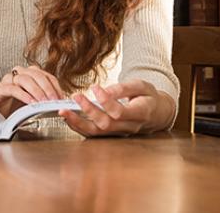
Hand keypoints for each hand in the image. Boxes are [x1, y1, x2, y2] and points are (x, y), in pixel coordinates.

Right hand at [0, 65, 64, 116]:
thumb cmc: (15, 111)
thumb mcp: (34, 105)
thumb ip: (45, 101)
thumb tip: (60, 103)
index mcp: (29, 76)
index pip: (46, 75)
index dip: (55, 86)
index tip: (61, 97)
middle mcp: (18, 74)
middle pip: (36, 74)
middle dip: (47, 87)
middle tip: (53, 100)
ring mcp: (8, 81)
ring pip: (24, 79)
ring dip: (36, 90)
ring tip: (42, 102)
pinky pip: (12, 88)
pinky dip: (23, 95)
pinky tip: (30, 103)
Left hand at [59, 80, 174, 136]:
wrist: (155, 113)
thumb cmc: (147, 97)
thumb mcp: (141, 86)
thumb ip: (124, 88)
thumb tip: (105, 90)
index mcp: (140, 113)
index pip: (119, 112)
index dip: (105, 100)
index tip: (94, 87)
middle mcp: (129, 127)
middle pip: (106, 124)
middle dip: (88, 110)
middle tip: (76, 96)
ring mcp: (120, 133)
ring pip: (97, 133)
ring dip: (78, 123)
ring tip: (64, 112)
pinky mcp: (111, 135)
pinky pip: (94, 134)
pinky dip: (79, 127)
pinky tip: (69, 118)